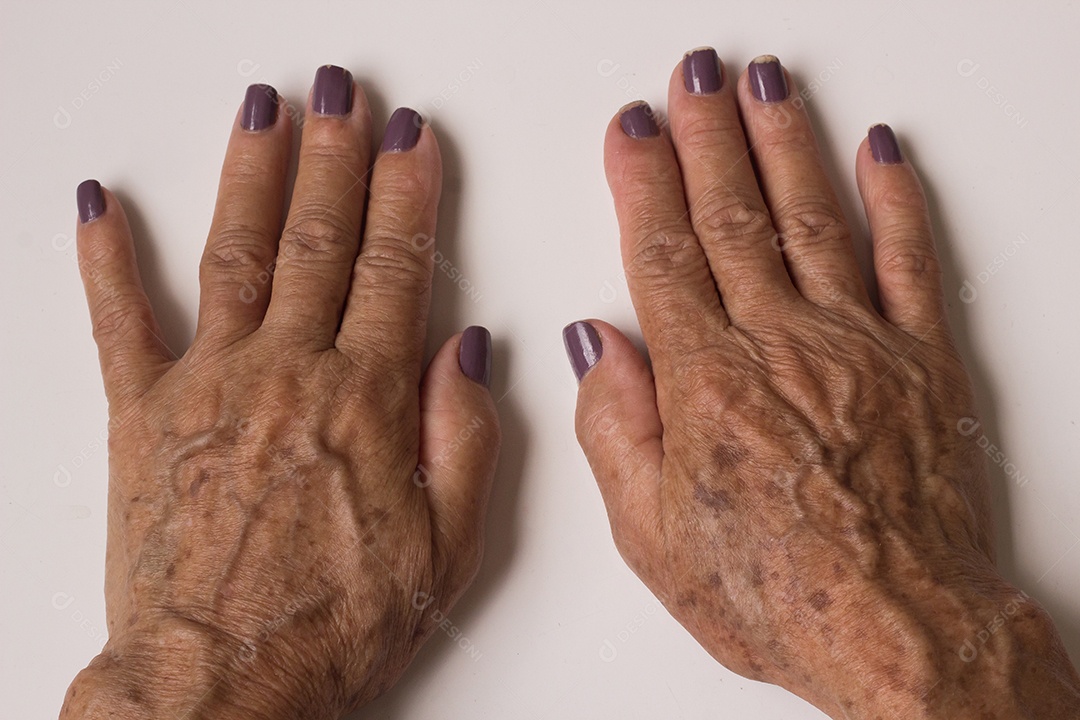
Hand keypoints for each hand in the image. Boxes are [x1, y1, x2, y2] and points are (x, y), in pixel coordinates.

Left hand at [61, 66, 498, 718]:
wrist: (218, 688)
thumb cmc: (332, 626)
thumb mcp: (447, 548)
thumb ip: (466, 437)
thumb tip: (472, 349)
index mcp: (365, 401)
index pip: (396, 270)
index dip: (408, 194)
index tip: (412, 138)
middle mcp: (287, 374)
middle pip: (321, 240)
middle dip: (336, 154)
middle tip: (342, 90)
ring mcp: (209, 387)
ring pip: (238, 253)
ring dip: (252, 172)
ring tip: (263, 110)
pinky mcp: (142, 417)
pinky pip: (119, 322)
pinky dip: (106, 258)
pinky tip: (100, 204)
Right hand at [566, 50, 1079, 717]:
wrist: (900, 631)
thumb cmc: (778, 594)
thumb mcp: (652, 538)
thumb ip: (615, 430)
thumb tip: (596, 343)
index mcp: (708, 385)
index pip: (662, 255)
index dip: (643, 182)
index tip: (632, 128)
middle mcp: (782, 346)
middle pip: (733, 216)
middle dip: (707, 135)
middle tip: (692, 76)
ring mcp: (859, 344)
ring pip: (812, 217)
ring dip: (784, 141)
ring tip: (764, 81)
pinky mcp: (924, 360)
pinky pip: (910, 260)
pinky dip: (896, 197)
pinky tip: (877, 149)